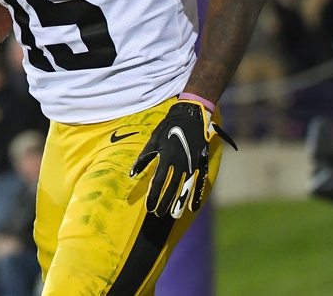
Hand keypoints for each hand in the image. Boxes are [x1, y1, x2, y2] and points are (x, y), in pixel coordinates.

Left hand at [130, 100, 235, 217]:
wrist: (190, 117)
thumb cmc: (168, 128)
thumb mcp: (153, 141)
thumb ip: (143, 159)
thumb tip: (132, 175)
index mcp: (167, 158)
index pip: (159, 182)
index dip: (153, 196)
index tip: (148, 208)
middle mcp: (181, 164)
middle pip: (172, 188)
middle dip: (164, 202)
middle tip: (158, 214)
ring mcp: (192, 165)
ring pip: (185, 188)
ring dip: (179, 202)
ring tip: (174, 215)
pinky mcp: (201, 164)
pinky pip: (200, 183)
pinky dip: (197, 195)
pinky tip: (194, 207)